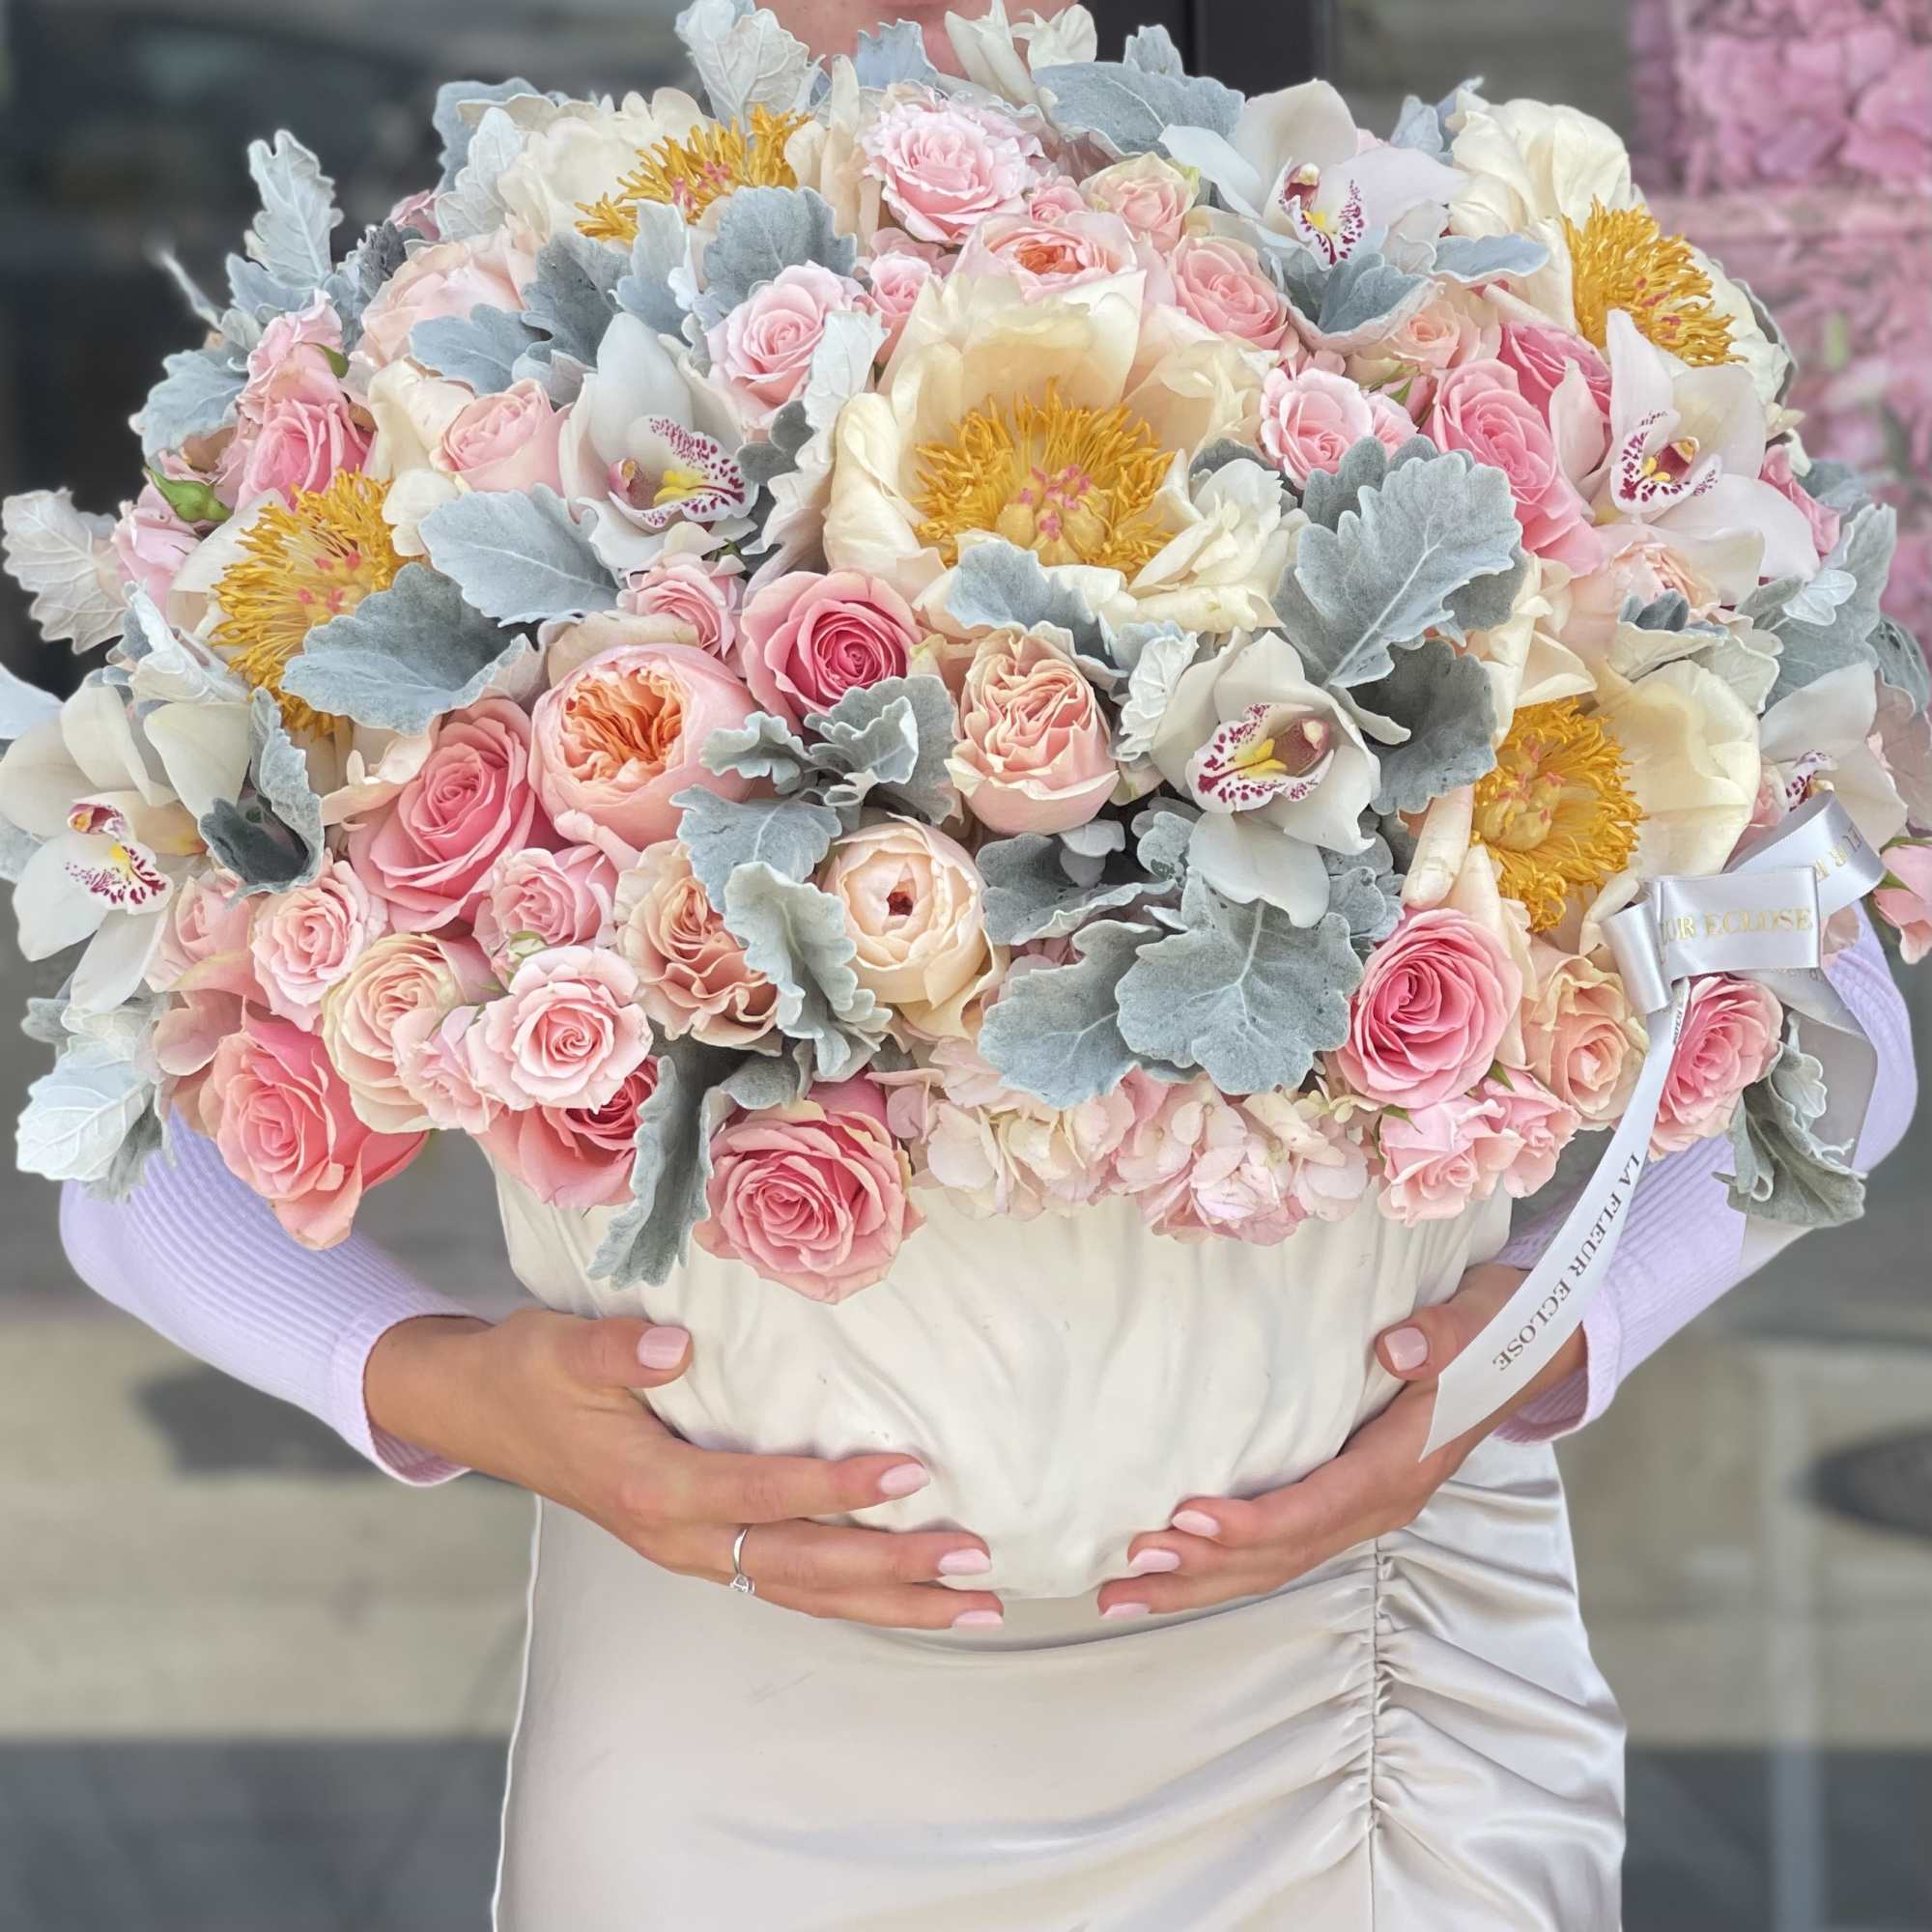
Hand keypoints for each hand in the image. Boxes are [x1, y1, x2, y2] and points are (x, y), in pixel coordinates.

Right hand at [365, 1309, 1002, 1630]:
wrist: (479, 1410)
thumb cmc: (530, 1370)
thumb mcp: (559, 1346)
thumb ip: (619, 1350)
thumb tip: (677, 1347)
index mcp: (649, 1488)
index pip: (762, 1492)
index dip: (837, 1487)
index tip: (911, 1473)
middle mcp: (676, 1536)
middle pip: (801, 1566)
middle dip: (894, 1571)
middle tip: (978, 1563)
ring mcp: (688, 1551)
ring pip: (803, 1590)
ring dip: (891, 1602)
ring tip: (975, 1607)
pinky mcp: (698, 1546)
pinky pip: (785, 1582)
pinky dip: (852, 1596)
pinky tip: (908, 1599)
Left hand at [1096, 1264, 1584, 1620]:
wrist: (1530, 1348)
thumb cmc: (1497, 1328)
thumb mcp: (1479, 1319)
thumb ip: (1440, 1336)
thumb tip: (1395, 1348)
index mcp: (1405, 1465)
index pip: (1317, 1505)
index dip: (1252, 1521)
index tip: (1185, 1517)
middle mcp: (1382, 1501)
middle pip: (1283, 1553)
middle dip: (1203, 1569)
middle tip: (1127, 1572)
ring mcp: (1365, 1508)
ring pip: (1275, 1562)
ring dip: (1200, 1580)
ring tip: (1122, 1592)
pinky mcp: (1348, 1499)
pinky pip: (1281, 1544)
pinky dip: (1223, 1563)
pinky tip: (1172, 1568)